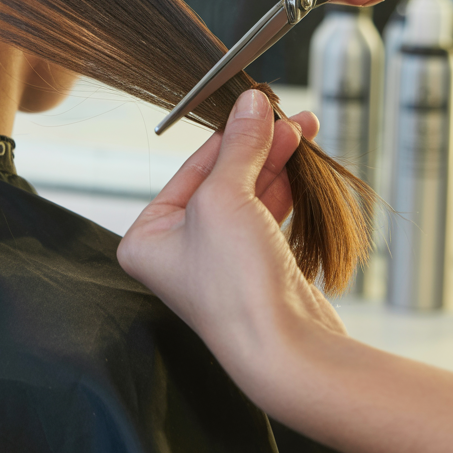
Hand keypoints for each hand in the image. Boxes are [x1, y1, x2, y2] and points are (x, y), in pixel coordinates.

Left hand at [117, 90, 345, 405]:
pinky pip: (268, 216)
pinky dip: (285, 188)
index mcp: (148, 237)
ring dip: (276, 161)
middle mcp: (177, 250)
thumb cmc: (235, 284)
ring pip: (248, 194)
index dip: (226, 133)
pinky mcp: (256, 270)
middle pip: (221, 178)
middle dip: (258, 144)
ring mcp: (218, 262)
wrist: (287, 351)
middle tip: (288, 115)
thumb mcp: (227, 197)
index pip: (189, 167)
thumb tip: (252, 102)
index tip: (254, 103)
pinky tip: (303, 164)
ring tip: (304, 128)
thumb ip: (240, 144)